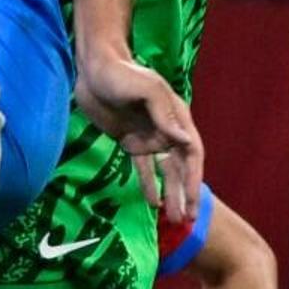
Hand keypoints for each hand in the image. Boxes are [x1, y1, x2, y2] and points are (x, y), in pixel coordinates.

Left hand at [77, 48, 202, 219]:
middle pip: (180, 168)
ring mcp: (148, 137)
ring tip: (172, 219)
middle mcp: (166, 130)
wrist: (95, 68)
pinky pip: (141, 167)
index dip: (193, 178)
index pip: (192, 153)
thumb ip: (165, 116)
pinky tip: (152, 202)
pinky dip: (147, 184)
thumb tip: (185, 142)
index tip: (192, 200)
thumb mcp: (147, 90)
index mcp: (177, 117)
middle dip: (184, 194)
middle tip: (185, 220)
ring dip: (169, 193)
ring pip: (163, 172)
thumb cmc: (124, 74)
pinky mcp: (129, 141)